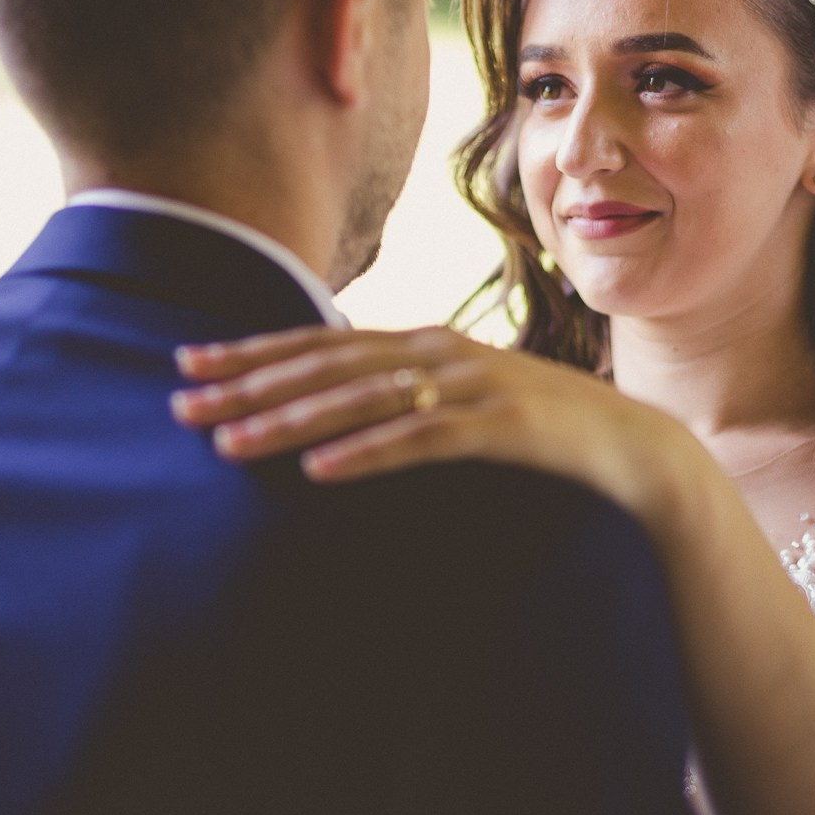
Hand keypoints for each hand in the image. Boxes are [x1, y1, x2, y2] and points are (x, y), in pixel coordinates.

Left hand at [169, 324, 705, 523]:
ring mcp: (472, 386)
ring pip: (364, 401)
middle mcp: (439, 354)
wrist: (633, 449)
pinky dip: (370, 454)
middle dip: (249, 385)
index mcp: (423, 344)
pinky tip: (321, 473)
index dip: (252, 353)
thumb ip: (400, 400)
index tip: (188, 364)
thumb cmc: (537, 430)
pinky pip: (424, 441)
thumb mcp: (458, 404)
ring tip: (231, 445)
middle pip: (327, 365)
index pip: (320, 341)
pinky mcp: (503, 428)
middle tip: (181, 405)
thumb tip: (328, 418)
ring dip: (292, 423)